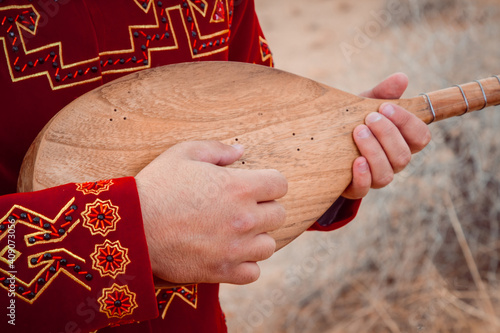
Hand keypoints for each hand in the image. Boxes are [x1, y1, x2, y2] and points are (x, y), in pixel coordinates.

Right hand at [135, 141, 286, 284]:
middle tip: (242, 208)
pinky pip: (253, 272)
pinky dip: (245, 265)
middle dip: (264, 208)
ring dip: (257, 238)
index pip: (280, 184)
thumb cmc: (156, 186)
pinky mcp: (222, 271)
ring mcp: (235, 248)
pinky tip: (229, 253)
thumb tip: (241, 150)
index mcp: (239, 186)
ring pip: (269, 246)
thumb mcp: (183, 154)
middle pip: (278, 215)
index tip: (255, 186)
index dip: (269, 183)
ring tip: (237, 232)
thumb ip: (217, 149)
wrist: (131, 227)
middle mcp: (245, 218)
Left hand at [341, 73, 430, 198]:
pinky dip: (362, 176)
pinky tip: (355, 161)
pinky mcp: (355, 188)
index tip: (386, 107)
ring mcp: (374, 177)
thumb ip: (382, 93)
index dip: (407, 122)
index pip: (420, 137)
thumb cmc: (351, 121)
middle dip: (387, 134)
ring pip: (386, 174)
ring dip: (374, 151)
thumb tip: (401, 78)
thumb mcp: (363, 105)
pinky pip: (364, 189)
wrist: (322, 142)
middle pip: (403, 155)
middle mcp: (392, 162)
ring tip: (358, 131)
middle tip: (369, 118)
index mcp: (401, 141)